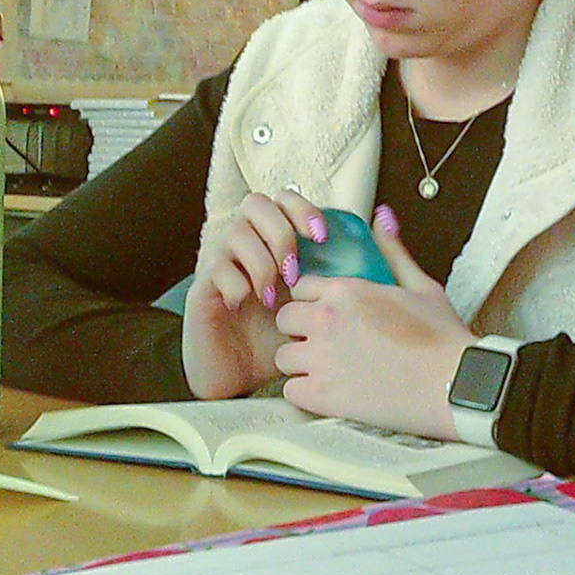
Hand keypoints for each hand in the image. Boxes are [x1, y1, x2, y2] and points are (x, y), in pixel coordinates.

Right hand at [181, 189, 322, 400]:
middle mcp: (243, 245)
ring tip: (273, 296)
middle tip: (294, 270)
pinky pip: (216, 269)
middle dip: (281, 233)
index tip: (322, 235)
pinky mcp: (202, 289)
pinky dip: (238, 285)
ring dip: (262, 263)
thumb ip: (333, 274)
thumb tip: (372, 248)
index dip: (301, 208)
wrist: (241, 376)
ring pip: (235, 233)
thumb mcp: (313, 303)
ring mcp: (220, 264)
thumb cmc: (277, 337)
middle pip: (255, 203)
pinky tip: (248, 305)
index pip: (281, 198)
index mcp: (270, 241)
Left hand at [273, 206, 471, 439]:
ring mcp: (321, 358)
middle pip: (285, 319)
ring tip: (329, 369)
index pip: (300, 288)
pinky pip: (291, 391)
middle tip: (325, 341)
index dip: (313, 301)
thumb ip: (393, 251)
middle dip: (301, 329)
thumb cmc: (442, 339)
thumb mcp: (420, 285)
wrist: (455, 384)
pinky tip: (330, 390)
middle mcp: (327, 320)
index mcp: (346, 291)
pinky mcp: (322, 395)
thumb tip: (383, 219)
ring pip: (283, 356)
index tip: (327, 315)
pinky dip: (306, 392)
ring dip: (301, 362)